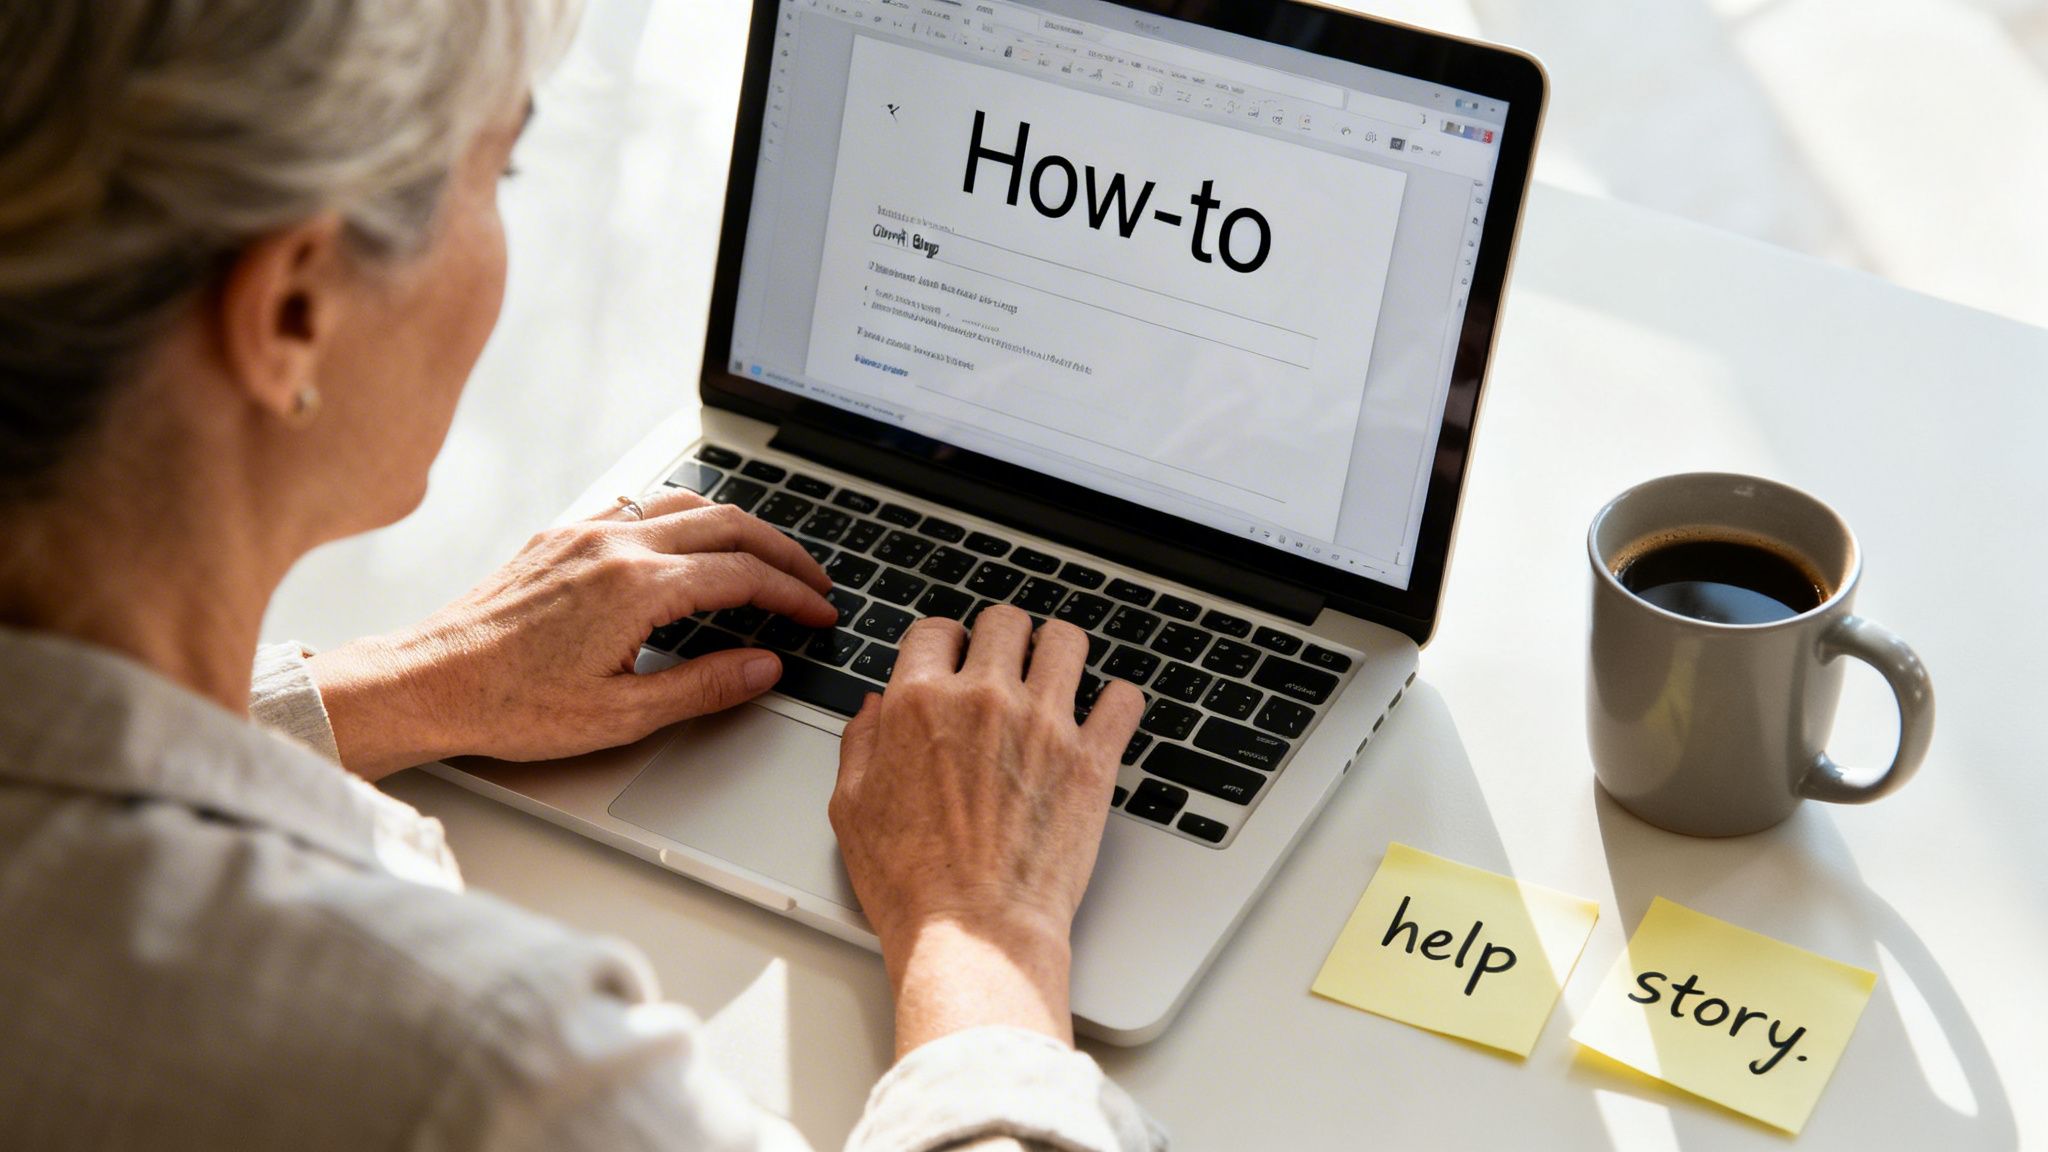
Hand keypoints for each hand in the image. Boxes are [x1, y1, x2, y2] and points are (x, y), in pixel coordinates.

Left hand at [309, 487, 836, 778]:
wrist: (428, 682)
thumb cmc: (510, 705)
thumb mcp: (622, 715)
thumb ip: (704, 687)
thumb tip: (764, 667)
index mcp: (637, 587)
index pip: (743, 576)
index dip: (793, 594)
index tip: (819, 613)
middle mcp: (614, 546)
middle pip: (728, 525)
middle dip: (782, 552)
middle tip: (813, 582)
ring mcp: (584, 534)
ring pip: (685, 504)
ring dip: (736, 527)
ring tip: (763, 559)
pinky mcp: (559, 537)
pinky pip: (638, 507)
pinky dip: (681, 518)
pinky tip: (686, 542)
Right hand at [830, 606, 1143, 1053]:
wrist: (975, 934)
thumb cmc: (912, 884)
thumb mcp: (852, 809)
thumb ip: (860, 745)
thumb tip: (872, 710)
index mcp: (920, 702)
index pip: (936, 629)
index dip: (942, 643)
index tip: (951, 659)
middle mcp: (984, 700)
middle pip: (1004, 621)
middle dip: (1002, 638)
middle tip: (1005, 665)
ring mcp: (1044, 725)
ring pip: (1067, 641)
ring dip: (1059, 652)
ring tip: (1056, 675)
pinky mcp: (1092, 759)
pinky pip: (1123, 698)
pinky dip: (1117, 701)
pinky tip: (1104, 715)